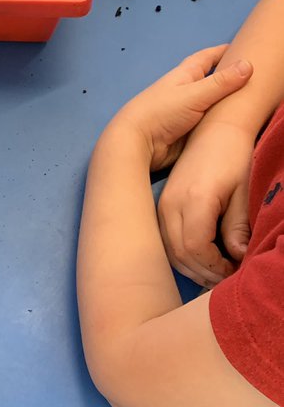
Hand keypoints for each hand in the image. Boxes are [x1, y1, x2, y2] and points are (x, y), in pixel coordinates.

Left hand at [111, 45, 252, 171]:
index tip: (241, 47)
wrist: (136, 144)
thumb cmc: (160, 113)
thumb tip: (248, 64)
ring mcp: (185, 113)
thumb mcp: (194, 95)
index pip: (206, 58)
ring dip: (225, 103)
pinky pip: (207, 124)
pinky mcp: (186, 132)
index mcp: (184, 76)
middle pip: (210, 80)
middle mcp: (185, 92)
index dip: (222, 52)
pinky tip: (232, 125)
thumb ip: (221, 82)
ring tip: (248, 102)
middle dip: (228, 77)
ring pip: (211, 104)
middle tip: (252, 76)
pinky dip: (219, 123)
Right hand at [157, 119, 254, 286]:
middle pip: (179, 254)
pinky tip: (202, 257)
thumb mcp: (244, 191)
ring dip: (192, 267)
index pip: (195, 249)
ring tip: (215, 272)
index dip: (214, 267)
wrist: (216, 127)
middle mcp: (170, 205)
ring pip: (169, 251)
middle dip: (204, 272)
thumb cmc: (235, 155)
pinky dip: (182, 255)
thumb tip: (238, 258)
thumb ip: (237, 227)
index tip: (233, 270)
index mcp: (194, 200)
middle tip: (226, 278)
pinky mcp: (161, 205)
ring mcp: (162, 205)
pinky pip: (166, 240)